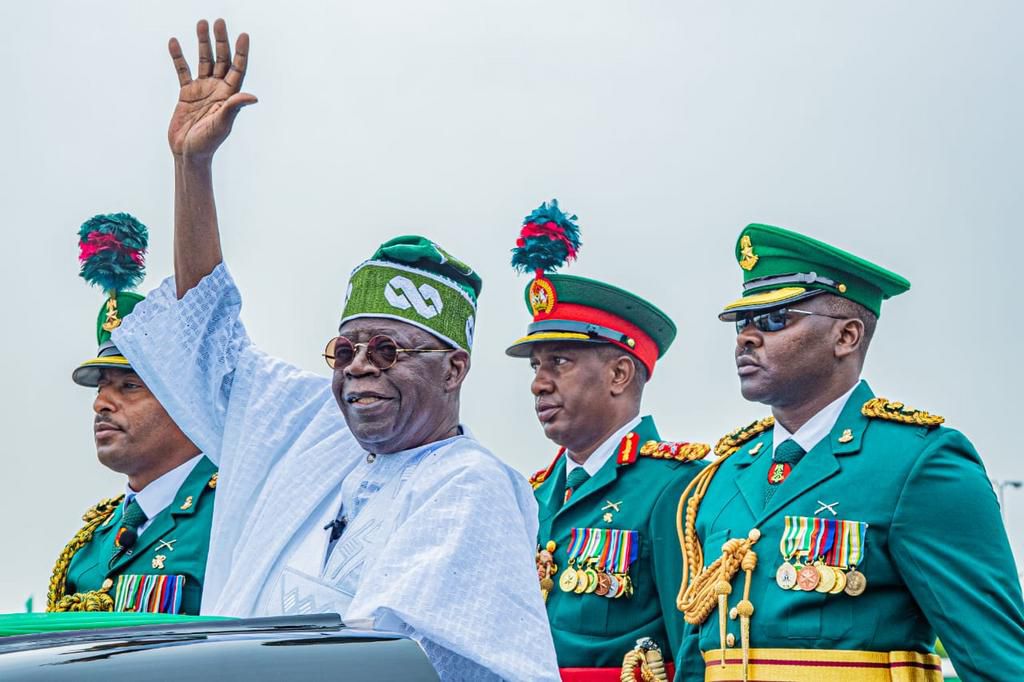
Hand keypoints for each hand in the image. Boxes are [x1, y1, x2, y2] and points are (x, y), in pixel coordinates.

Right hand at [167, 19, 256, 160]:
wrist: (188, 153)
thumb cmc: (208, 142)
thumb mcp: (222, 124)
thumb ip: (234, 107)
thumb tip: (253, 97)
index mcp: (230, 96)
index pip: (238, 69)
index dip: (241, 53)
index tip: (243, 35)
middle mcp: (218, 89)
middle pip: (222, 60)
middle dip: (221, 41)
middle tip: (219, 21)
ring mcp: (202, 90)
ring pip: (204, 61)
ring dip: (202, 43)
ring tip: (201, 23)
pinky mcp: (186, 93)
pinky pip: (182, 71)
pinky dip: (178, 57)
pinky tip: (174, 42)